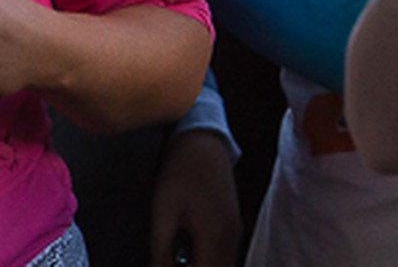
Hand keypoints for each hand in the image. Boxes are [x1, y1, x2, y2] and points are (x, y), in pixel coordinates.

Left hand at [148, 130, 241, 266]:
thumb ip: (161, 247)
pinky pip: (226, 255)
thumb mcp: (163, 209)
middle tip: (168, 261)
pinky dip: (210, 259)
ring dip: (203, 265)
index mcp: (214, 239)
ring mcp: (236, 233)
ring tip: (177, 258)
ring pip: (225, 266)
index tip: (163, 265)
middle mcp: (232, 241)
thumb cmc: (179, 173)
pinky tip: (189, 250)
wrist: (203, 142)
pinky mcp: (234, 225)